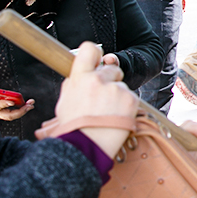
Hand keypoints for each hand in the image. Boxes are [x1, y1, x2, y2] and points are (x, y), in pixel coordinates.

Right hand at [0, 85, 34, 121]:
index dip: (4, 104)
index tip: (11, 101)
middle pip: (8, 115)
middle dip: (20, 111)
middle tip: (29, 105)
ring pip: (12, 115)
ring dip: (23, 110)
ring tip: (31, 104)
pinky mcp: (1, 114)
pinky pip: (12, 113)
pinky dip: (21, 109)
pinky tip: (27, 104)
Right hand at [52, 42, 138, 157]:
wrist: (86, 147)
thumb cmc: (73, 127)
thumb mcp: (65, 101)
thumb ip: (75, 83)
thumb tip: (80, 74)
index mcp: (80, 77)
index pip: (89, 50)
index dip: (95, 54)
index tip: (98, 60)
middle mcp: (98, 79)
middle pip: (111, 69)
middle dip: (110, 80)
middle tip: (104, 99)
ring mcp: (116, 89)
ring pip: (121, 86)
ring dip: (118, 97)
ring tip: (108, 114)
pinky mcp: (130, 99)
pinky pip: (131, 98)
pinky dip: (127, 107)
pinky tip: (117, 118)